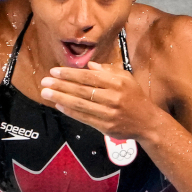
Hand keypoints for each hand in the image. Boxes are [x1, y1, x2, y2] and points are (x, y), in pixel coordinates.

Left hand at [40, 62, 160, 140]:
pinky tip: (59, 106)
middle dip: (61, 86)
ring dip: (61, 99)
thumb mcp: (126, 78)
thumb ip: (108, 70)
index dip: (70, 74)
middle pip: (82, 90)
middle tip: (44, 82)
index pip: (89, 77)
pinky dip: (70, 112)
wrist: (147, 122)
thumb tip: (88, 65)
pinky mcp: (105, 127)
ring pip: (81, 104)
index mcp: (117, 82)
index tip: (54, 71)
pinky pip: (84, 118)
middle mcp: (113, 97)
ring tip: (46, 94)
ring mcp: (109, 113)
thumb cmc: (134, 97)